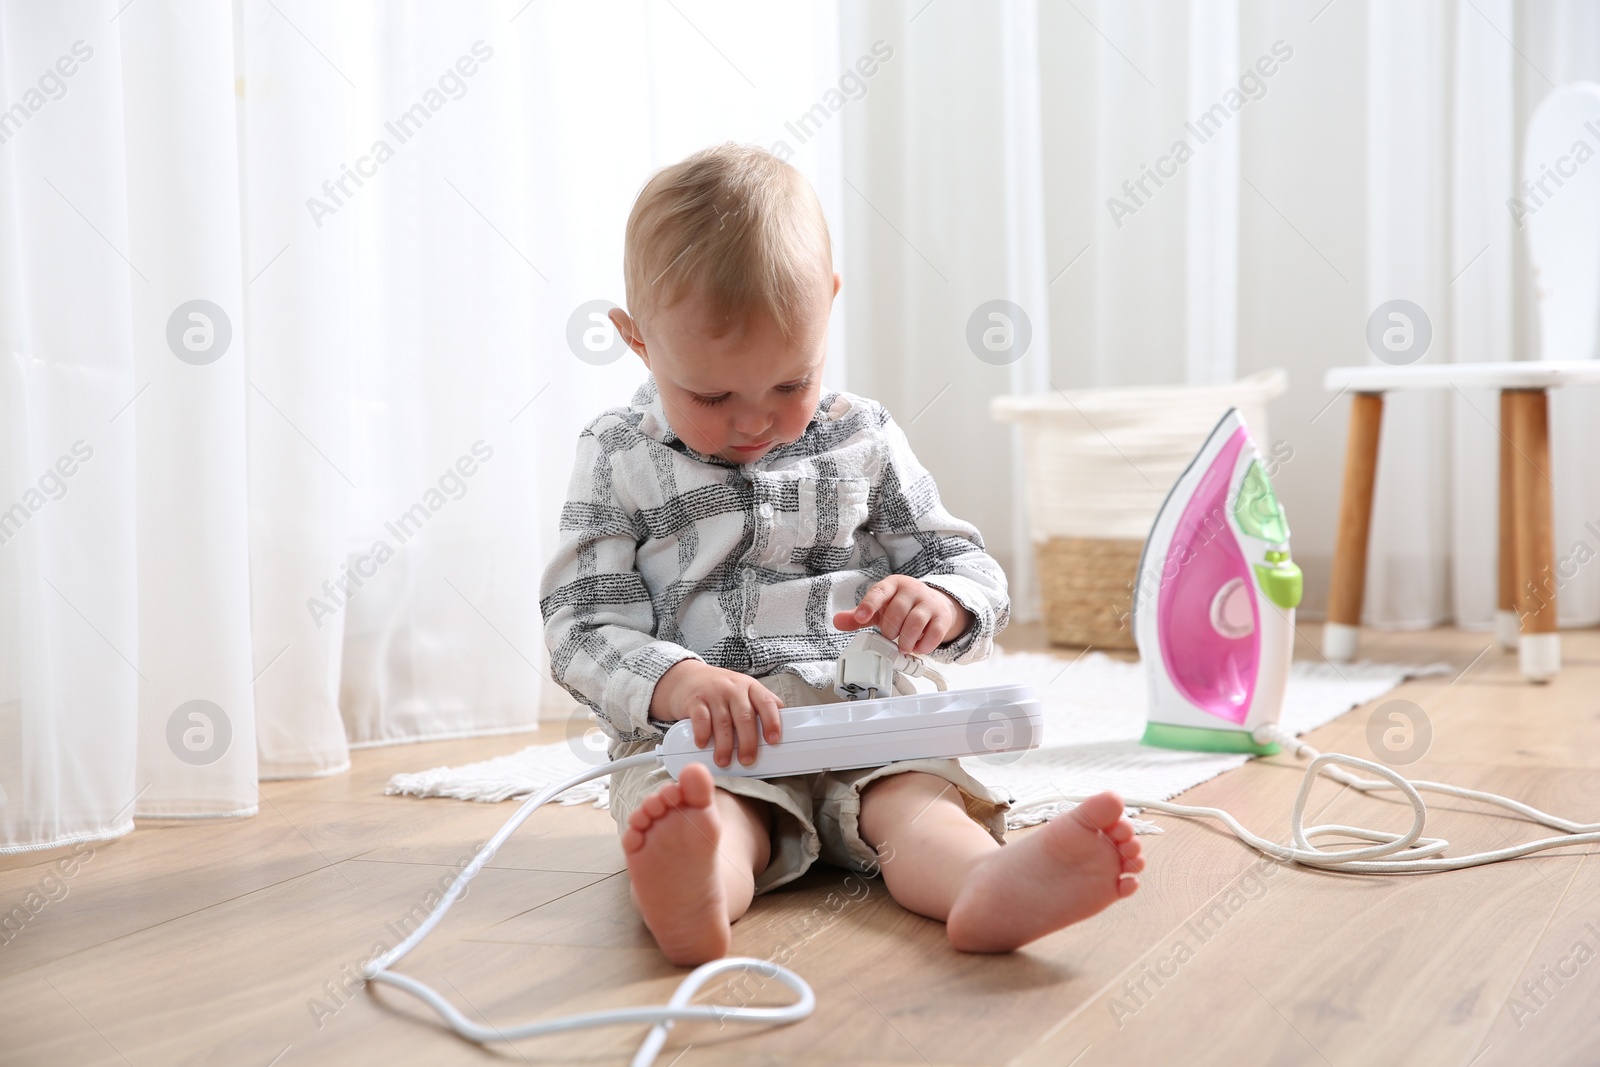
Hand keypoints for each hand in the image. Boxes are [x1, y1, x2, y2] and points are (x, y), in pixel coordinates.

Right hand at [650, 660, 782, 767]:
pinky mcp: (695, 699)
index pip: (766, 703)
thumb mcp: (742, 690)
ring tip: (724, 760)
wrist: (687, 676)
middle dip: (747, 742)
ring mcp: (713, 693)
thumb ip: (758, 706)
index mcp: (750, 687)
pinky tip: (703, 744)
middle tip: (747, 760)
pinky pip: (701, 719)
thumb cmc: (720, 689)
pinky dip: (703, 734)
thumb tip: (777, 731)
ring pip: (723, 722)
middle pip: (745, 717)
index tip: (773, 740)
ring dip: (724, 746)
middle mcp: (733, 688)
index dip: (772, 722)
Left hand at [832, 575, 970, 654]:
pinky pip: (934, 633)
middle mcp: (911, 590)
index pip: (879, 592)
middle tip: (890, 637)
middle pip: (898, 610)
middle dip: (890, 630)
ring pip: (915, 622)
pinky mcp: (942, 616)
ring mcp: (928, 602)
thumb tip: (837, 621)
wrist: (934, 604)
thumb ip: (858, 616)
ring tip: (902, 646)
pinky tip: (918, 647)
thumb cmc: (902, 606)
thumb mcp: (879, 608)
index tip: (860, 618)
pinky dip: (924, 645)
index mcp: (892, 585)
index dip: (868, 605)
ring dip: (906, 640)